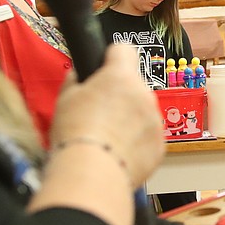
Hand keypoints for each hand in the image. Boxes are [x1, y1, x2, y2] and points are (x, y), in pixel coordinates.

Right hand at [51, 43, 163, 185]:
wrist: (92, 174)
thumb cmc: (75, 135)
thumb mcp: (64, 100)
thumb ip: (76, 81)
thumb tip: (81, 75)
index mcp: (121, 76)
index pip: (124, 50)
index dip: (111, 58)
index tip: (103, 68)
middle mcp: (144, 94)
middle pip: (133, 85)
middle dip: (119, 95)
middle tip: (97, 114)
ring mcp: (155, 121)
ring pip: (143, 112)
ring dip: (129, 120)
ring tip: (105, 139)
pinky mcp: (160, 146)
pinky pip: (148, 138)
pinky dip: (136, 144)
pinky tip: (116, 154)